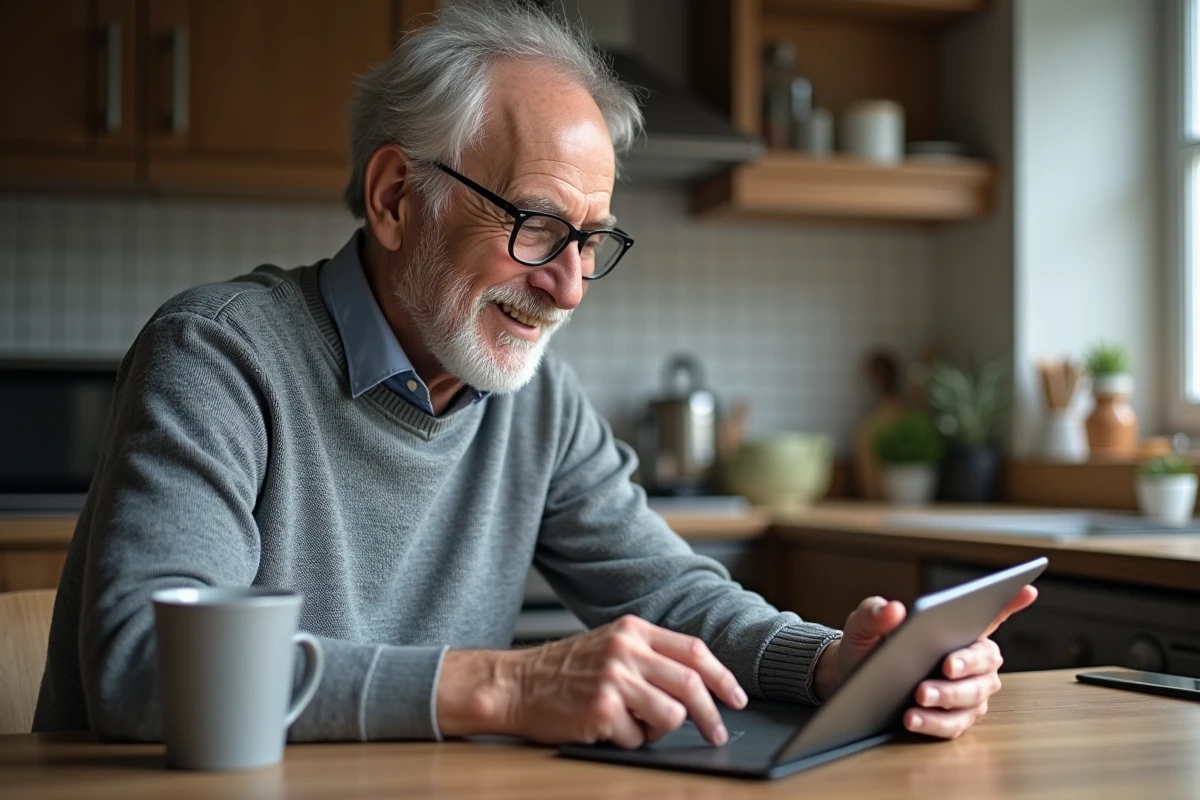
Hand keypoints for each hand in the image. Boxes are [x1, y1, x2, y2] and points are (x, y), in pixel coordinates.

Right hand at [502, 615, 746, 748]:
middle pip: (691, 684)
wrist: (516, 683)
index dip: (723, 677)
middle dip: (711, 715)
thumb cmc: (566, 670)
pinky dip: (629, 741)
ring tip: (636, 725)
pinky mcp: (600, 709)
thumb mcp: (611, 646)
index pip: (694, 651)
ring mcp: (613, 679)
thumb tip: (700, 688)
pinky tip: (607, 729)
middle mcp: (626, 650)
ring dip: (660, 730)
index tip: (737, 698)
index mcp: (633, 631)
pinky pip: (638, 738)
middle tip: (716, 733)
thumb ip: (651, 656)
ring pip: (670, 715)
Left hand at [815, 585, 1037, 739]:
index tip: (1026, 589)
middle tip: (946, 666)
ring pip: (973, 696)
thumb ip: (875, 613)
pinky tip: (912, 718)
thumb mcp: (864, 624)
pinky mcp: (954, 719)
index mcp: (956, 629)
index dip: (1010, 601)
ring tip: (920, 695)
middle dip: (967, 663)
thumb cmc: (868, 646)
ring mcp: (967, 692)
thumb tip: (893, 610)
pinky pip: (953, 724)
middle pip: (986, 661)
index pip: (989, 613)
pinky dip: (934, 722)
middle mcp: (971, 661)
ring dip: (948, 696)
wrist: (852, 681)